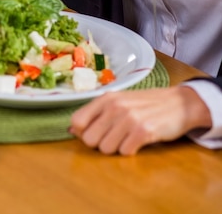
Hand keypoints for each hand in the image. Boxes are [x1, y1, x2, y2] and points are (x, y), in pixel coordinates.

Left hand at [69, 86, 211, 154]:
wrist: (179, 103)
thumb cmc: (145, 104)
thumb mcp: (118, 101)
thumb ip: (95, 113)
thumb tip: (72, 130)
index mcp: (105, 98)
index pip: (76, 121)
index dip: (82, 131)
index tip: (95, 132)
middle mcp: (115, 107)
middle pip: (89, 139)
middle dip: (100, 143)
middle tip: (115, 137)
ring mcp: (129, 118)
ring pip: (106, 149)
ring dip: (116, 148)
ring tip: (128, 137)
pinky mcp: (144, 131)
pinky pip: (125, 152)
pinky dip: (130, 150)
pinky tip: (138, 141)